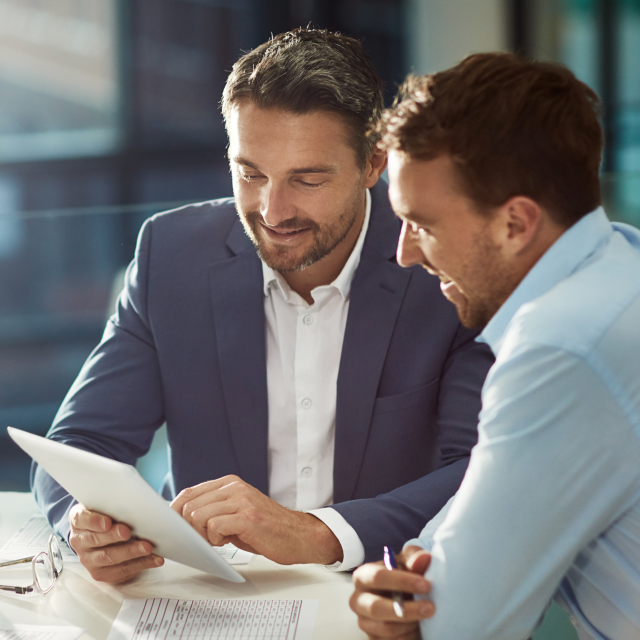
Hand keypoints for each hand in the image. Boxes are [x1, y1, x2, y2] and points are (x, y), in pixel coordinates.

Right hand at [68, 503, 163, 582]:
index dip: (94, 521)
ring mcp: (89, 559)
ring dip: (130, 552)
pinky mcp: (102, 573)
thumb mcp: (108, 504)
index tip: (108, 522)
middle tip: (128, 532)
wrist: (102, 533)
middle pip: (95, 540)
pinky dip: (141, 564)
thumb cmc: (108, 514)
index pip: (82, 519)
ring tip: (147, 547)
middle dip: (113, 537)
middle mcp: (80, 541)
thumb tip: (152, 499)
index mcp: (79, 520)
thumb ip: (119, 501)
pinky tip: (155, 559)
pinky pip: (122, 570)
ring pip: (108, 557)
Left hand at [170, 476, 342, 564]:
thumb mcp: (236, 512)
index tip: (173, 528)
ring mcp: (241, 500)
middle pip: (190, 505)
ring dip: (204, 535)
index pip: (189, 492)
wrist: (298, 535)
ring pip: (198, 516)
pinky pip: (214, 526)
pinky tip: (229, 541)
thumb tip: (182, 518)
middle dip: (189, 527)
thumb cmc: (266, 528)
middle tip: (205, 539)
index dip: (175, 512)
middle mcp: (234, 487)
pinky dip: (215, 540)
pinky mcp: (247, 516)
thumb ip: (214, 509)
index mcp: (230, 483)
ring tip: (221, 539)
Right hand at [350, 545, 433, 638]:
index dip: (402, 581)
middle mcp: (358, 600)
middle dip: (407, 609)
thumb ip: (414, 559)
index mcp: (363, 576)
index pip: (378, 577)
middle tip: (430, 607)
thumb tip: (424, 558)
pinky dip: (408, 636)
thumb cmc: (402, 576)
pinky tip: (417, 627)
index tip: (426, 585)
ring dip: (410, 624)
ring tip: (425, 617)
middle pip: (377, 608)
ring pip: (387, 628)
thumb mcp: (408, 563)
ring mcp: (364, 622)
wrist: (402, 597)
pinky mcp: (373, 639)